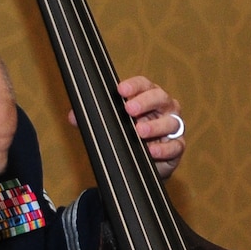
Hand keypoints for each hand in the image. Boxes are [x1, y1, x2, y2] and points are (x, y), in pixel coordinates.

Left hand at [66, 77, 186, 180]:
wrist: (144, 164)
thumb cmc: (130, 136)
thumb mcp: (112, 126)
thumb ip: (94, 119)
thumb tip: (73, 116)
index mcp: (148, 97)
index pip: (144, 85)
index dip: (134, 86)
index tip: (120, 90)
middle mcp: (164, 108)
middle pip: (160, 98)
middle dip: (145, 102)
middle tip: (129, 109)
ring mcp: (173, 127)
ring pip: (170, 122)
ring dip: (155, 126)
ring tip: (139, 131)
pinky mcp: (177, 147)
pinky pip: (175, 146)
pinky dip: (164, 148)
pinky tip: (151, 151)